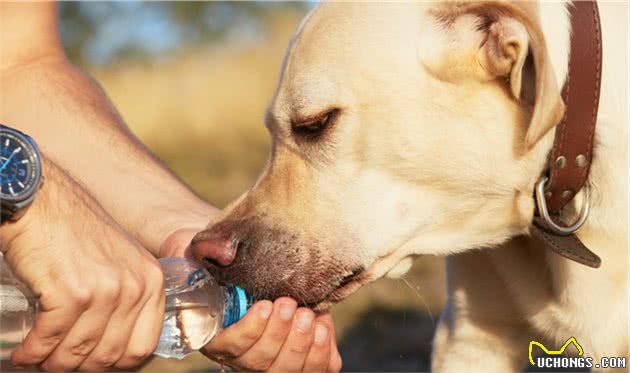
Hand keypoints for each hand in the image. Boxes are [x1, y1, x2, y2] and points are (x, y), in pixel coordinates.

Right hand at [0, 159, 164, 370]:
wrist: (43, 203)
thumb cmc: (76, 233)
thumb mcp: (121, 262)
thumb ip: (127, 297)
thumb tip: (112, 344)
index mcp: (152, 282)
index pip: (142, 346)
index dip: (114, 363)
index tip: (91, 361)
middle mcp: (134, 287)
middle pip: (108, 356)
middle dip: (78, 366)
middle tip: (57, 360)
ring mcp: (105, 290)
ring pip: (77, 353)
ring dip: (52, 363)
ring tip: (38, 357)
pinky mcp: (71, 293)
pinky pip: (50, 341)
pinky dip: (32, 352)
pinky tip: (24, 351)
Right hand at [160, 228, 342, 371]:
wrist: (263, 271)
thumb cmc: (234, 265)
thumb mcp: (213, 254)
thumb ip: (211, 250)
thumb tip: (225, 251)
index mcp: (218, 335)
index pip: (230, 346)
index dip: (248, 331)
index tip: (264, 306)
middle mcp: (243, 357)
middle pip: (259, 362)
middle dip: (278, 333)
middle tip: (289, 305)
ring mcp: (273, 363)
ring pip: (286, 369)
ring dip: (300, 344)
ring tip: (307, 316)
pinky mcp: (303, 362)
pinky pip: (315, 370)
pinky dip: (322, 353)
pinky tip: (322, 328)